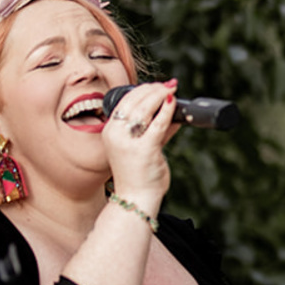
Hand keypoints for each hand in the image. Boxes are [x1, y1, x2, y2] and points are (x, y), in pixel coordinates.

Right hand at [103, 78, 178, 209]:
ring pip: (144, 109)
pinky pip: (158, 124)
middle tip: (167, 85)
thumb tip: (172, 109)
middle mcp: (115, 135)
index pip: (124, 102)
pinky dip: (167, 110)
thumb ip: (157, 128)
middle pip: (133, 102)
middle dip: (152, 90)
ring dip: (160, 96)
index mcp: (110, 132)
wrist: (136, 198)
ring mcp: (128, 142)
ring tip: (171, 90)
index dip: (141, 90)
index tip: (157, 85)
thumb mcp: (143, 146)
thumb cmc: (139, 173)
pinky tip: (173, 102)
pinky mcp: (144, 149)